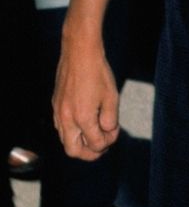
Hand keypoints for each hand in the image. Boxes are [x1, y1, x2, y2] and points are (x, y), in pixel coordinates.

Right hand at [52, 38, 119, 159]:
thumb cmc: (98, 73)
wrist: (79, 53)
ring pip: (65, 140)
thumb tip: (107, 132)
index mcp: (83, 118)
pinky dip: (72, 132)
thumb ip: (110, 119)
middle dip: (89, 153)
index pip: (96, 143)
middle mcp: (67, 119)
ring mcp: (58, 113)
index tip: (115, 132)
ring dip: (79, 143)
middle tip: (102, 147)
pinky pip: (61, 127)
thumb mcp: (111, 96)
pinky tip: (83, 123)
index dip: (108, 142)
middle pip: (73, 151)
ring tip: (94, 136)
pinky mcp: (55, 106)